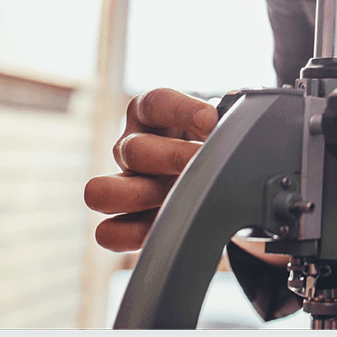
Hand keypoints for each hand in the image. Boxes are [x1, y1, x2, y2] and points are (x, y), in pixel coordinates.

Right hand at [84, 88, 218, 251]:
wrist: (214, 171)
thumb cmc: (215, 143)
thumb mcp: (222, 124)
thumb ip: (228, 120)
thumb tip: (236, 126)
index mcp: (152, 114)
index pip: (156, 102)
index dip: (181, 110)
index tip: (210, 119)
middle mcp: (132, 146)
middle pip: (130, 150)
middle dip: (172, 159)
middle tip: (202, 165)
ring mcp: (124, 183)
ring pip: (100, 191)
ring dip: (142, 197)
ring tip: (178, 198)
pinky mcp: (125, 220)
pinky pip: (108, 233)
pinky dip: (134, 235)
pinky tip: (166, 225)